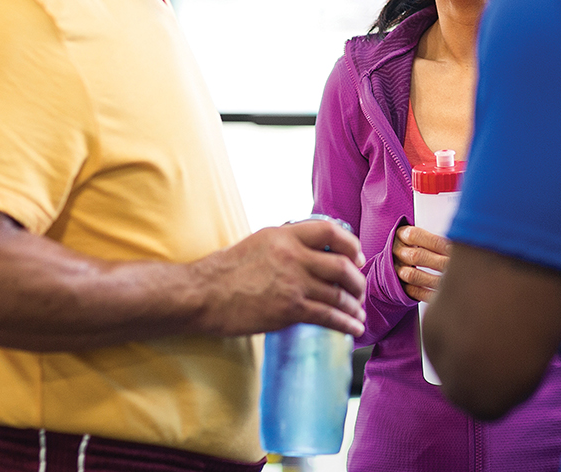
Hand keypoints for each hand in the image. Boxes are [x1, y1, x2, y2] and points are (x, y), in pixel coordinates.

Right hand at [195, 219, 367, 336]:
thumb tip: (308, 254)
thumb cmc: (224, 271)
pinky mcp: (290, 308)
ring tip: (358, 314)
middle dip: (356, 281)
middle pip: (341, 264)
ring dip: (354, 305)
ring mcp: (293, 282)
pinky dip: (346, 323)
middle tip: (359, 291)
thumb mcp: (258, 243)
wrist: (202, 294)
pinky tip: (353, 329)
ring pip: (339, 293)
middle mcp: (293, 254)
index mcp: (284, 234)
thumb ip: (285, 244)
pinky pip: (329, 316)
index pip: (330, 230)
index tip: (356, 257)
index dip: (350, 244)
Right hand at [393, 225, 451, 302]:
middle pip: (416, 256)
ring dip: (432, 279)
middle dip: (439, 262)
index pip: (416, 236)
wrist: (397, 258)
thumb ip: (436, 240)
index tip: (454, 249)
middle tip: (456, 266)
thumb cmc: (418, 245)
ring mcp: (395, 269)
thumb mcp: (421, 237)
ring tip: (450, 281)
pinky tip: (441, 293)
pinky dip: (426, 293)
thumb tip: (460, 244)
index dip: (436, 242)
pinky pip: (411, 291)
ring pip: (411, 275)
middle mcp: (395, 251)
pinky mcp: (398, 285)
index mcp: (401, 235)